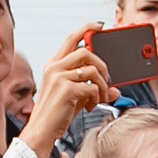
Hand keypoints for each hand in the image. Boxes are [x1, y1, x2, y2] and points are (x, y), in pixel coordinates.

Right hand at [22, 25, 113, 149]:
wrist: (41, 131)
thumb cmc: (56, 114)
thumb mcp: (75, 97)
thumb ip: (93, 88)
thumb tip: (115, 90)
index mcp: (54, 65)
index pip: (71, 38)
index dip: (86, 28)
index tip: (100, 26)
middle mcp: (54, 67)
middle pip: (86, 51)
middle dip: (102, 65)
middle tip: (106, 80)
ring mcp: (59, 77)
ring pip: (92, 69)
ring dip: (102, 84)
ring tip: (99, 97)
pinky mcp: (67, 89)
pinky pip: (92, 87)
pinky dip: (97, 97)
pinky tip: (91, 106)